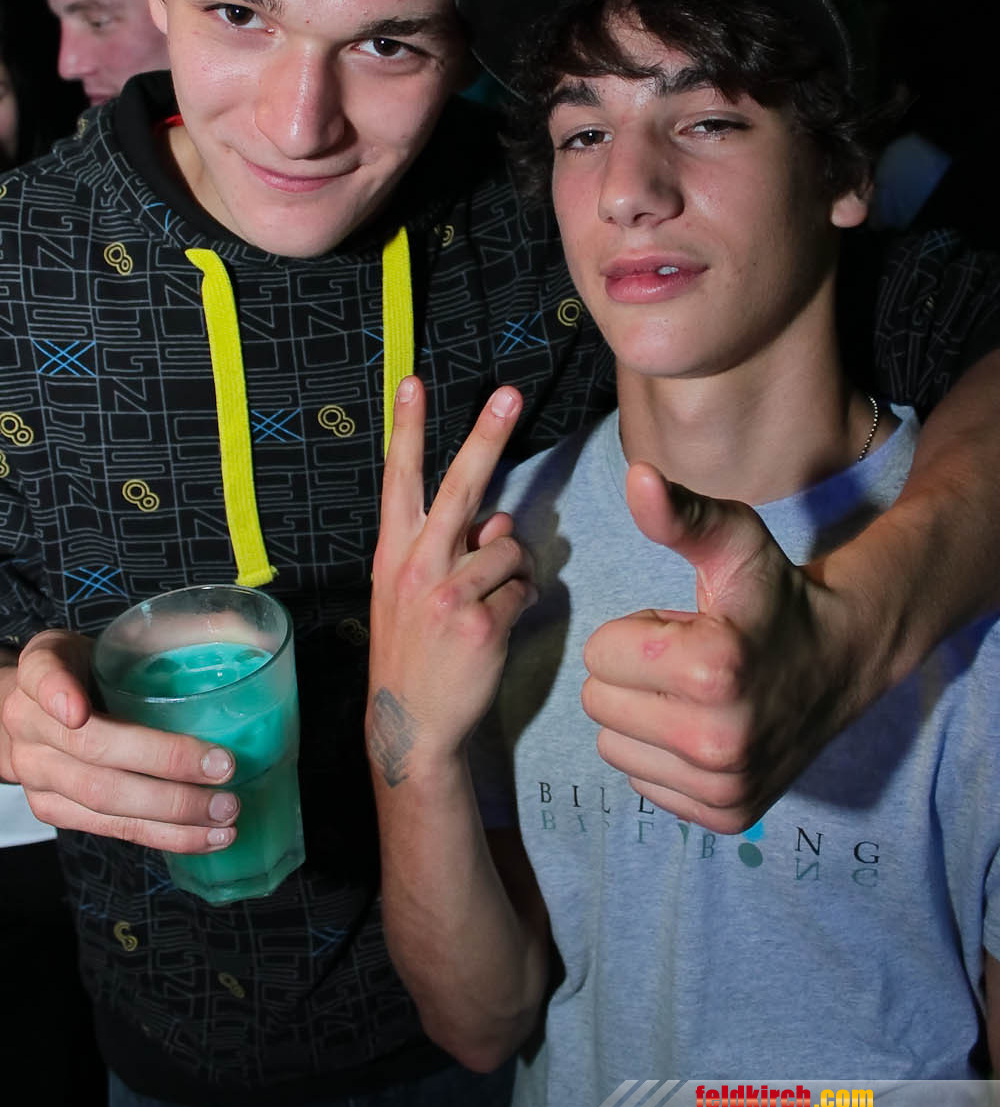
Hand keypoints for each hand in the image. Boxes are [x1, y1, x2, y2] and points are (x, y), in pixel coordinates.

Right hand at [0, 628, 240, 851]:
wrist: (35, 715)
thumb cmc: (89, 671)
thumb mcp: (112, 636)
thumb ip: (169, 629)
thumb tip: (246, 627)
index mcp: (41, 668)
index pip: (43, 676)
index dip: (59, 693)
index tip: (79, 710)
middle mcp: (29, 723)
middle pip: (91, 748)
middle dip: (162, 762)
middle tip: (222, 768)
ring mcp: (38, 772)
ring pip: (102, 797)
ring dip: (169, 810)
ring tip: (225, 811)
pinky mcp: (54, 810)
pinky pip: (108, 828)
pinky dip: (161, 836)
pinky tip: (203, 836)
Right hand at [367, 377, 534, 784]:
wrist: (409, 725)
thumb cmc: (416, 651)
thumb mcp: (414, 594)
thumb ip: (452, 549)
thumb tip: (499, 521)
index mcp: (395, 552)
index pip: (400, 479)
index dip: (406, 429)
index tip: (412, 382)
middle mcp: (416, 564)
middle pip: (461, 485)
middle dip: (486, 434)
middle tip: (509, 393)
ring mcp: (448, 593)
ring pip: (510, 549)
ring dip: (513, 573)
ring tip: (487, 607)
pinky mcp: (481, 622)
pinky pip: (525, 590)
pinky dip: (522, 605)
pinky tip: (497, 630)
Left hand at [580, 464, 861, 833]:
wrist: (842, 659)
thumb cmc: (774, 595)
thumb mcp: (732, 543)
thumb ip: (680, 514)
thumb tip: (636, 476)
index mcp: (715, 669)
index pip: (598, 654)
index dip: (634, 632)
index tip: (683, 628)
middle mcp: (719, 741)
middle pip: (598, 703)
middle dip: (631, 673)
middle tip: (687, 661)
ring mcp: (724, 787)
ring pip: (612, 746)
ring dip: (642, 716)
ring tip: (697, 693)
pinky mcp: (726, 815)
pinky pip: (640, 781)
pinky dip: (660, 754)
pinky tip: (704, 727)